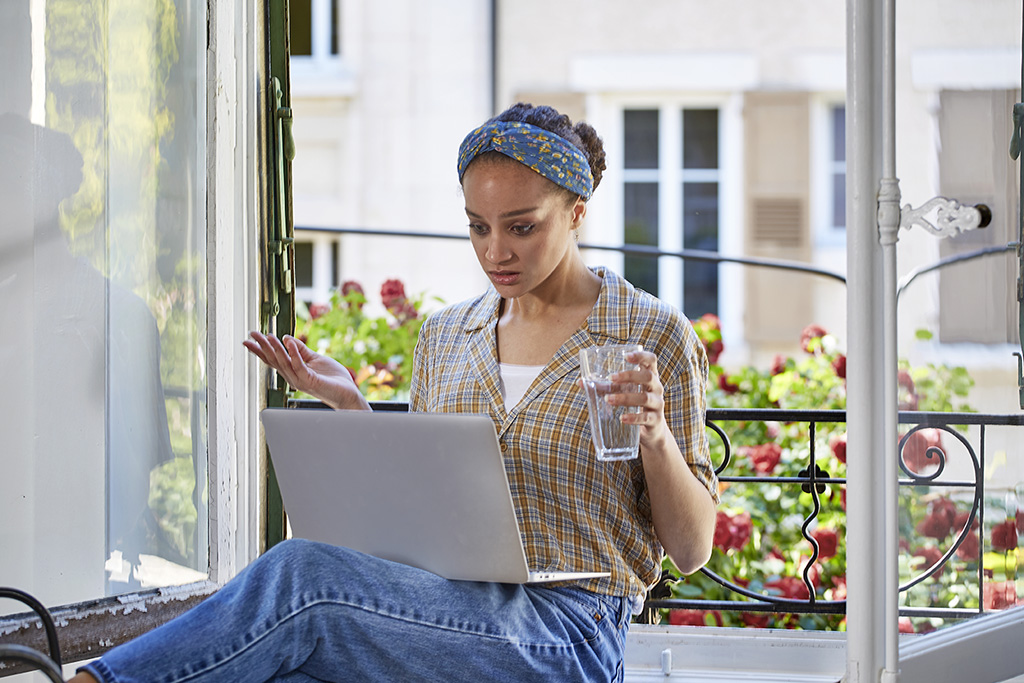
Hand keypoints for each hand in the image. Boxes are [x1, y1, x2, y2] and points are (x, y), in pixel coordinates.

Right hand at [243, 331, 368, 410]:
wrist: (347, 393)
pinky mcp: (310, 380)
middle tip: (252, 334)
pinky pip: (299, 365)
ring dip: (275, 348)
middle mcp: (293, 376)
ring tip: (268, 336)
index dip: (260, 349)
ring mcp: (300, 380)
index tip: (249, 339)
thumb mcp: (314, 358)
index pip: (273, 359)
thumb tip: (287, 338)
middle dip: (263, 347)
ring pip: (284, 363)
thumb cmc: (332, 378)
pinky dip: (293, 353)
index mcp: (293, 371)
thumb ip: (301, 350)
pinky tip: (289, 342)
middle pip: (274, 360)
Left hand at [607, 349, 670, 449]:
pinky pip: (645, 417)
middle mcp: (656, 388)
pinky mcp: (655, 420)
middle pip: (648, 376)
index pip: (651, 360)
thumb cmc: (634, 405)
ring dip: (625, 397)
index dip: (641, 356)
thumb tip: (580, 382)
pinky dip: (633, 417)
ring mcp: (657, 404)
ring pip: (644, 397)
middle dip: (629, 376)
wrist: (651, 430)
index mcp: (649, 376)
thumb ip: (604, 387)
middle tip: (610, 378)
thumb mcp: (622, 392)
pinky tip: (622, 418)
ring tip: (608, 400)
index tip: (626, 356)